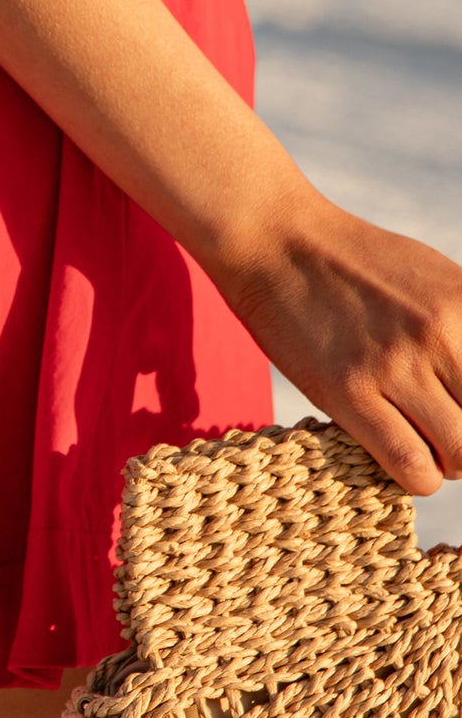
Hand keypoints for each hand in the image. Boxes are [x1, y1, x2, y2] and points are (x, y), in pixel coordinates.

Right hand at [215, 191, 461, 495]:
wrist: (275, 242)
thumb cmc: (354, 263)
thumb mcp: (435, 277)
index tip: (458, 404)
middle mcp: (438, 333)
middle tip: (448, 433)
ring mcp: (392, 364)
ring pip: (460, 454)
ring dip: (448, 461)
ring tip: (426, 445)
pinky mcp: (347, 391)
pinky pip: (410, 464)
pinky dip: (418, 474)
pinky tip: (400, 454)